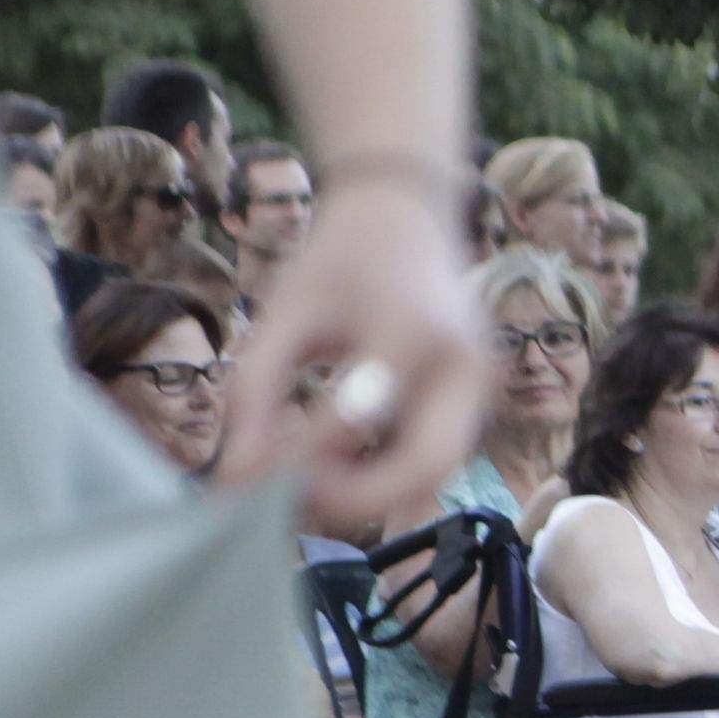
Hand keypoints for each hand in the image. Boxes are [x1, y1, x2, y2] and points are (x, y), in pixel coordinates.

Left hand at [224, 178, 481, 533]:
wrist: (405, 217)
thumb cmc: (337, 260)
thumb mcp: (282, 314)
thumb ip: (255, 392)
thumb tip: (237, 477)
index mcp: (413, 330)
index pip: (357, 416)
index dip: (297, 456)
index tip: (247, 471)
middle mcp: (465, 366)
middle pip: (426, 469)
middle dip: (353, 500)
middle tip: (288, 499)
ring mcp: (482, 388)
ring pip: (436, 476)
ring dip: (371, 495)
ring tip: (306, 478)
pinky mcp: (476, 402)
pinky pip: (433, 458)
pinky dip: (384, 474)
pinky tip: (337, 457)